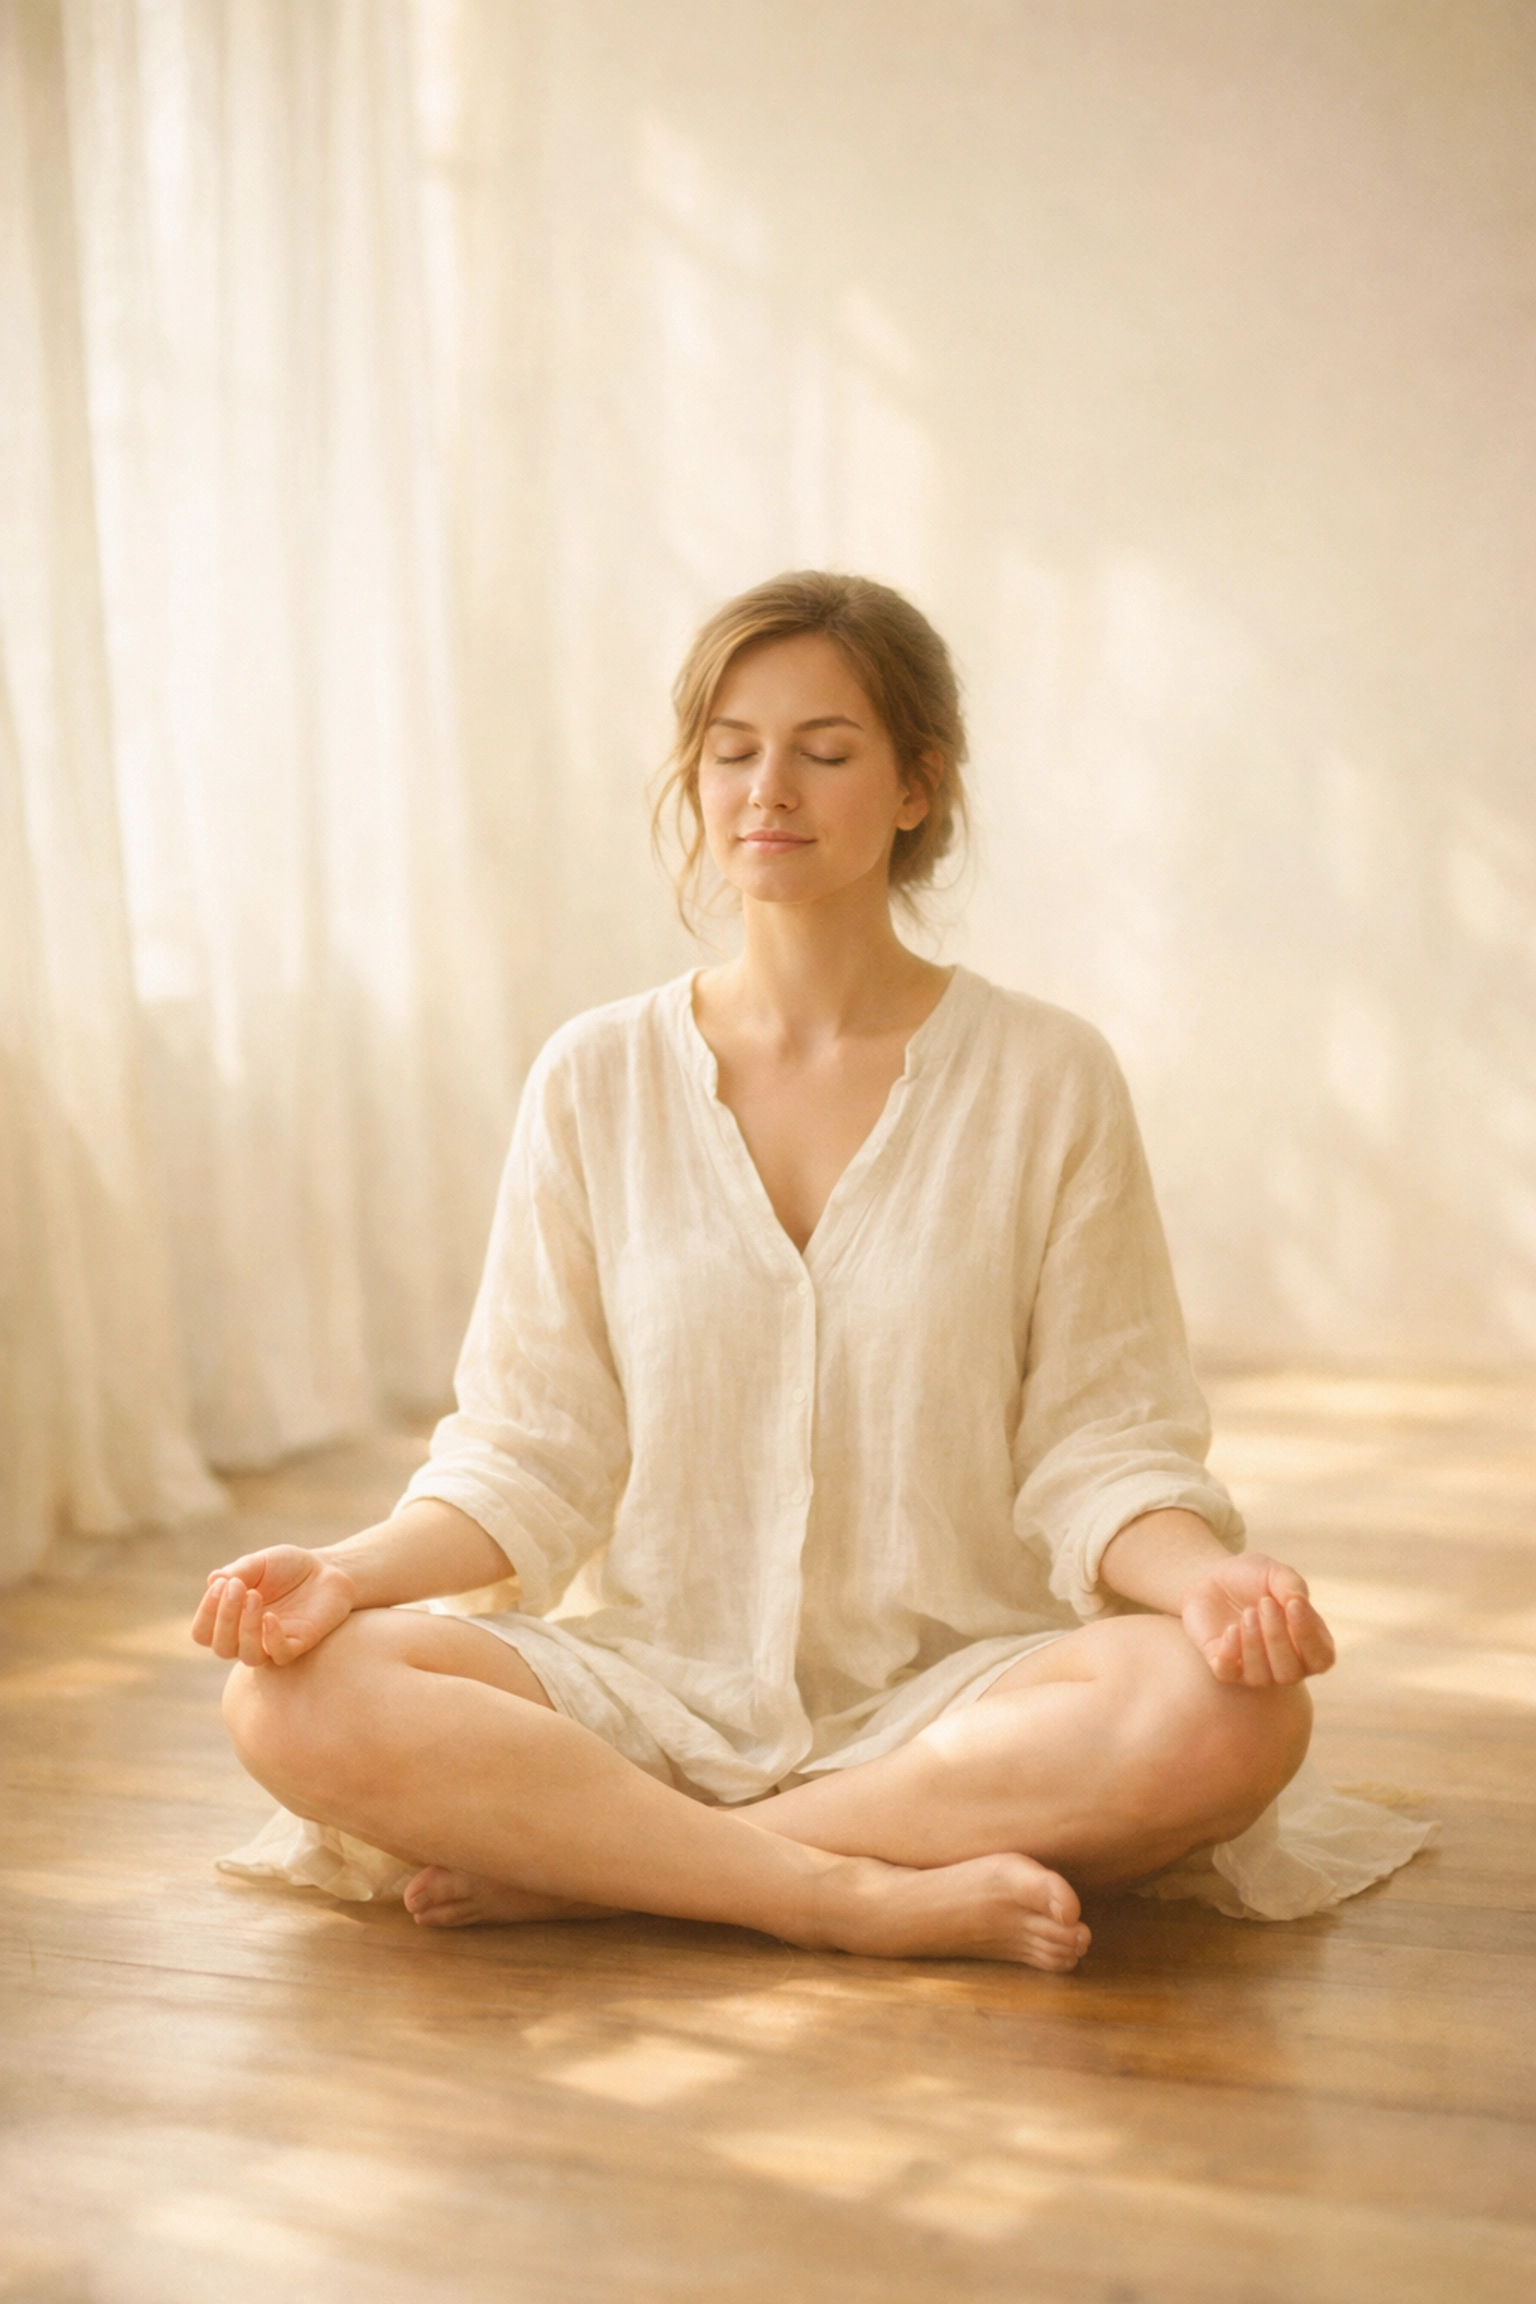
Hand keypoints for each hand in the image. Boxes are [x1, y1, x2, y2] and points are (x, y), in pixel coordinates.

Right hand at [190, 1545, 356, 1667]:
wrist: (327, 1569)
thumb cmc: (288, 1568)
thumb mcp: (261, 1562)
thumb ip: (238, 1571)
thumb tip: (213, 1580)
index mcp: (231, 1620)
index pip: (203, 1632)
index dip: (206, 1613)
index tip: (221, 1584)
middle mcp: (248, 1637)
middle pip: (221, 1647)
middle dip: (223, 1617)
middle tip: (237, 1587)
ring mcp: (272, 1643)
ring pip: (248, 1656)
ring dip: (245, 1628)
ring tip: (254, 1596)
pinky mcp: (298, 1644)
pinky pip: (280, 1655)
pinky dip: (272, 1639)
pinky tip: (271, 1617)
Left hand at [1180, 1553, 1335, 1686]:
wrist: (1211, 1578)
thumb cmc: (1252, 1578)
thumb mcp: (1274, 1572)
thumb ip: (1291, 1584)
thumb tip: (1298, 1601)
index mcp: (1309, 1644)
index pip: (1321, 1658)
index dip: (1309, 1635)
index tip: (1294, 1603)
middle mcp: (1285, 1664)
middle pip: (1290, 1673)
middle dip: (1277, 1638)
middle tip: (1264, 1604)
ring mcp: (1254, 1671)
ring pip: (1261, 1678)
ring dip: (1254, 1644)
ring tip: (1247, 1612)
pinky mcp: (1225, 1669)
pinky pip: (1228, 1674)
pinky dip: (1230, 1652)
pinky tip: (1231, 1628)